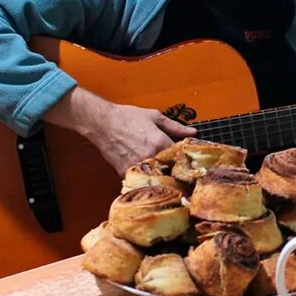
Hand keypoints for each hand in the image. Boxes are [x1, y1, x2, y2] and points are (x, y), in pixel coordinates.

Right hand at [43, 87, 195, 174]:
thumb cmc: (127, 117)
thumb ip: (175, 127)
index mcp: (159, 142)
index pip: (180, 156)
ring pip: (155, 177)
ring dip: (161, 176)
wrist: (102, 123)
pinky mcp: (125, 171)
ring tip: (166, 176)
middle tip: (181, 173)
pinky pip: (140, 178)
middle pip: (170, 170)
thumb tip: (192, 132)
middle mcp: (150, 156)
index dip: (186, 158)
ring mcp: (137, 165)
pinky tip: (149, 175)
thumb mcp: (155, 116)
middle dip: (176, 171)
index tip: (190, 161)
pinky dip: (145, 178)